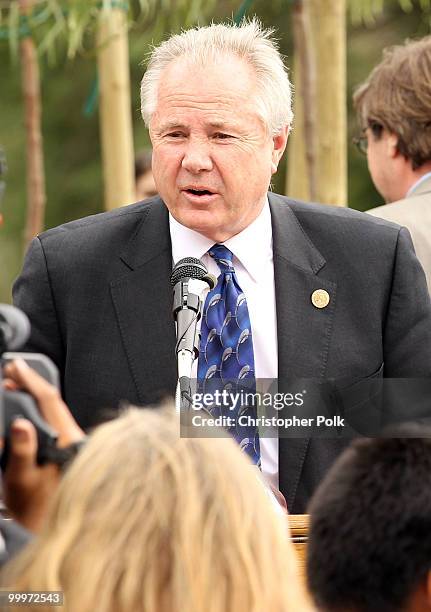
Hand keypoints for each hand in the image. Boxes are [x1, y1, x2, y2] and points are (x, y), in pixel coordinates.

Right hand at [2, 359, 84, 531]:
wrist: (55, 531)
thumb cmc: (39, 510)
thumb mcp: (22, 480)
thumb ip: (21, 450)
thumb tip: (20, 423)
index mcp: (66, 439)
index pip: (49, 399)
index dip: (31, 379)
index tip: (16, 365)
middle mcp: (74, 437)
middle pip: (52, 402)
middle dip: (30, 385)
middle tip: (10, 374)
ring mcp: (73, 443)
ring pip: (54, 412)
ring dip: (34, 399)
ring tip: (14, 389)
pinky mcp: (70, 450)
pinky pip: (54, 422)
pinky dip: (39, 413)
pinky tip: (26, 414)